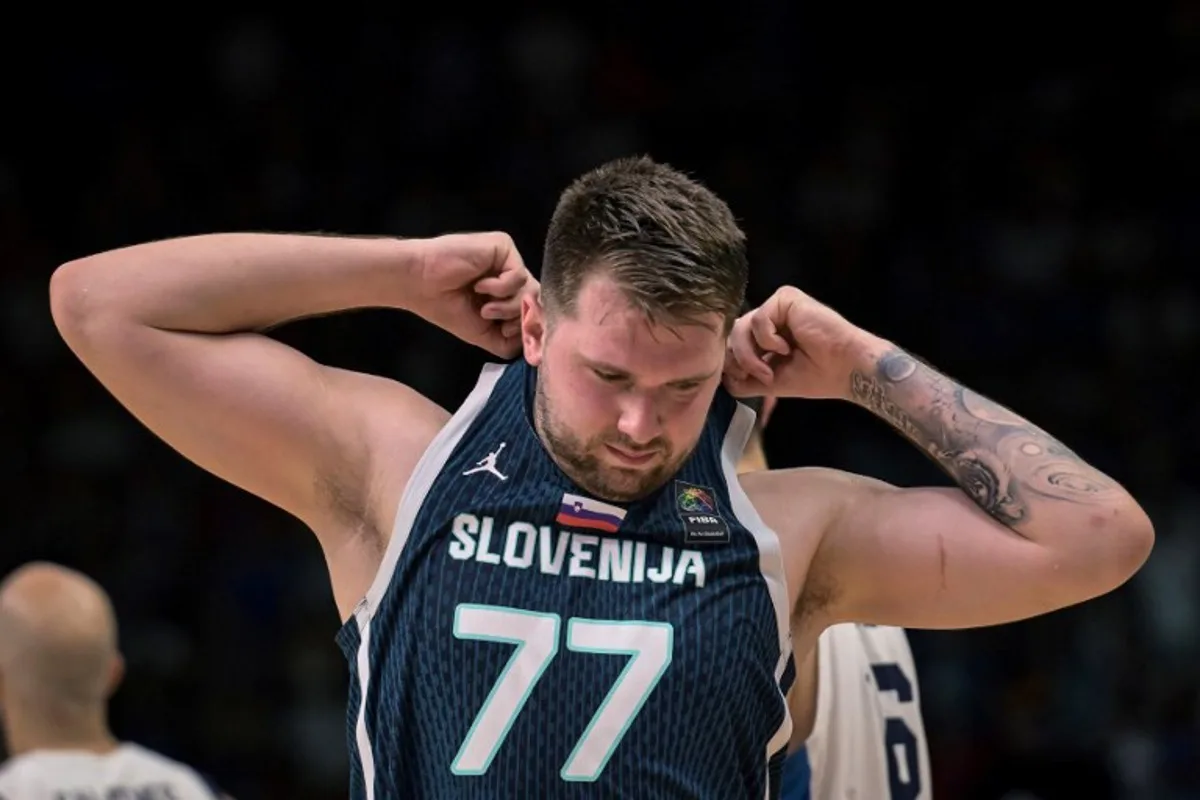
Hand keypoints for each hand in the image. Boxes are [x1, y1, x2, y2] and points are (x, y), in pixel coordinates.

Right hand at [412, 232, 535, 357]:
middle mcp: (510, 274)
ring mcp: (509, 260)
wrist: (420, 284)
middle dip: (519, 319)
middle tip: (495, 322)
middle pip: (537, 301)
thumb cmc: (445, 307)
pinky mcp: (504, 246)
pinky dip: (500, 288)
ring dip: (508, 306)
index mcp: (507, 293)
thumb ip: (511, 341)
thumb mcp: (484, 334)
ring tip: (484, 308)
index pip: (534, 310)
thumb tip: (535, 344)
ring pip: (531, 290)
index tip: (504, 334)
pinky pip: (519, 275)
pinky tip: (479, 285)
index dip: (526, 327)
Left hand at [723, 286, 877, 400]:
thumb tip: (724, 381)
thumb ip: (747, 380)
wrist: (845, 368)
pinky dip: (767, 340)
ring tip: (770, 369)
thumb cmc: (817, 376)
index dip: (732, 363)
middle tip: (759, 377)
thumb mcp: (773, 382)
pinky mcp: (785, 298)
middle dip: (739, 360)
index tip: (745, 380)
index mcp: (767, 336)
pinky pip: (758, 319)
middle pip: (733, 334)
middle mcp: (770, 319)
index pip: (734, 343)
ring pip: (740, 327)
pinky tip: (785, 348)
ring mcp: (777, 307)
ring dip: (750, 355)